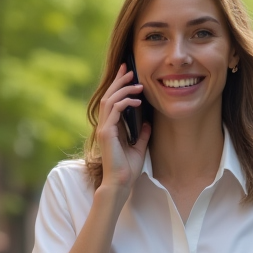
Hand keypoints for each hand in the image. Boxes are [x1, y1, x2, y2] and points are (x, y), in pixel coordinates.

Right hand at [96, 64, 151, 193]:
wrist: (120, 183)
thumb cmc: (127, 169)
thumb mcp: (139, 147)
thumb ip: (141, 134)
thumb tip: (147, 122)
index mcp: (110, 128)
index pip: (112, 101)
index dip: (118, 86)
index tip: (127, 75)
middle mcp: (104, 126)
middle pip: (109, 96)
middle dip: (119, 81)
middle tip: (129, 69)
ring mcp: (104, 128)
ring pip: (110, 100)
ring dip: (123, 89)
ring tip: (137, 83)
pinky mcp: (106, 132)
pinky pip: (114, 110)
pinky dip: (125, 102)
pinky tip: (137, 101)